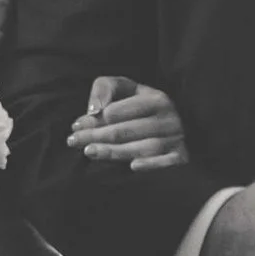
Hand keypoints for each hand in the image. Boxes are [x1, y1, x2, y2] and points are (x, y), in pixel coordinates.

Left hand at [67, 76, 188, 168]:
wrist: (171, 126)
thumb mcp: (125, 89)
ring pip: (143, 147)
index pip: (118, 111)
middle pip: (126, 130)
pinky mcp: (181, 157)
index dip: (94, 119)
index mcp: (156, 98)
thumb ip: (106, 88)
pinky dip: (152, 164)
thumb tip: (94, 110)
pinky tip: (132, 167)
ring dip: (114, 152)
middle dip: (96, 135)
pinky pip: (168, 162)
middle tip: (73, 141)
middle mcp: (169, 118)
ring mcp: (177, 138)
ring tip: (89, 152)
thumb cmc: (140, 107)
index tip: (75, 126)